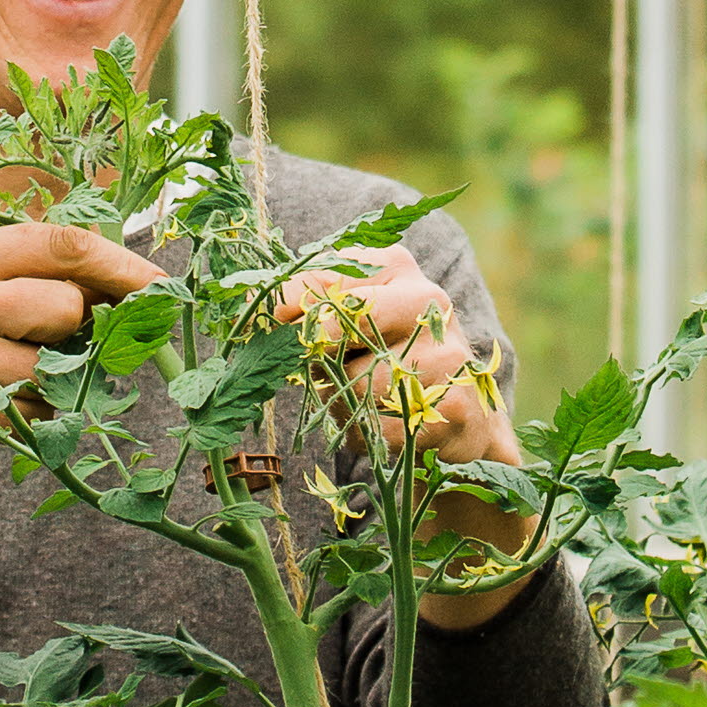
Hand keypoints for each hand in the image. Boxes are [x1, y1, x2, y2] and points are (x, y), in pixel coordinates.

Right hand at [0, 221, 166, 486]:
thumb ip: (31, 275)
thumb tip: (128, 283)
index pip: (63, 244)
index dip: (122, 265)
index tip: (161, 286)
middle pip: (68, 307)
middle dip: (76, 332)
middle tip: (49, 343)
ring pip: (57, 369)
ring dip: (50, 382)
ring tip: (2, 378)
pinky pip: (36, 414)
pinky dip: (28, 416)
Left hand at [281, 249, 539, 625]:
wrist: (457, 431)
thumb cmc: (379, 372)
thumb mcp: (338, 333)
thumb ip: (301, 311)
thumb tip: (247, 300)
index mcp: (392, 266)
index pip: (316, 278)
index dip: (284, 308)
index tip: (275, 324)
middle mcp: (428, 297)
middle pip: (334, 327)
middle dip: (322, 358)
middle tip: (331, 372)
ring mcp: (449, 351)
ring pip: (357, 385)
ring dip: (350, 407)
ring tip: (375, 407)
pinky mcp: (459, 405)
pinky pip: (384, 428)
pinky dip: (375, 440)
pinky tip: (395, 432)